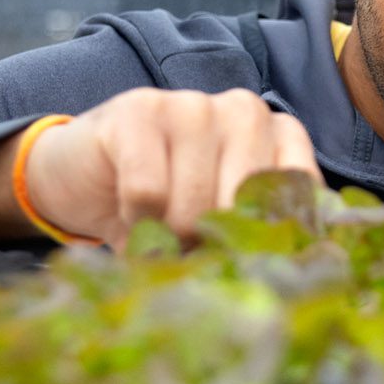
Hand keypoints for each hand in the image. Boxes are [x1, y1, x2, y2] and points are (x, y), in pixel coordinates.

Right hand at [22, 88, 319, 248]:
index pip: (302, 190)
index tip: (248, 265)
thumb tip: (284, 279)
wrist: (81, 178)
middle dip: (213, 243)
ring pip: (196, 203)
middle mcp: (245, 110)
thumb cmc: (164, 206)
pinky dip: (135, 219)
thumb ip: (257, 234)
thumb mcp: (218, 222)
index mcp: (277, 134)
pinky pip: (148, 190)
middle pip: (245, 203)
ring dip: (170, 236)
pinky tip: (128, 212)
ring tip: (157, 231)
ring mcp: (193, 104)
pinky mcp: (141, 110)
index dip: (272, 239)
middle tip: (187, 251)